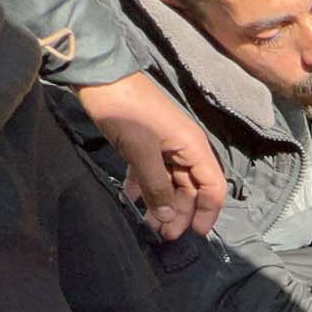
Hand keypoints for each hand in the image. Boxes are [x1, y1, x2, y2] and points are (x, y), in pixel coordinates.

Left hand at [76, 72, 225, 239]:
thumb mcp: (141, 153)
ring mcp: (165, 146)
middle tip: (164, 234)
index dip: (207, 211)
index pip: (213, 186)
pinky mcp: (146, 144)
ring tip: (148, 225)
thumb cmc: (126, 112)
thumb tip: (168, 217)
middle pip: (191, 189)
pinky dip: (144, 187)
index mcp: (193, 148)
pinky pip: (152, 172)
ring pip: (170, 183)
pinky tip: (131, 200)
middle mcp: (184, 149)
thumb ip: (157, 187)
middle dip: (180, 212)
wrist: (99, 77)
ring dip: (162, 204)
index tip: (195, 234)